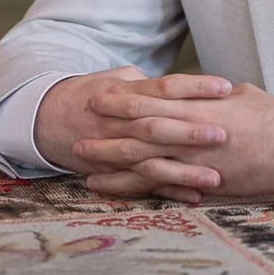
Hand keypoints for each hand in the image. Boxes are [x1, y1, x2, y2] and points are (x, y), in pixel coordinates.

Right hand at [35, 68, 233, 200]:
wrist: (48, 118)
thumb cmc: (94, 93)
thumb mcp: (117, 78)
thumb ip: (148, 82)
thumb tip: (185, 84)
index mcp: (124, 93)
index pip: (164, 87)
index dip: (194, 87)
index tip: (225, 87)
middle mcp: (119, 122)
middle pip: (157, 126)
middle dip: (190, 132)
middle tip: (223, 134)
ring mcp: (114, 150)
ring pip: (151, 161)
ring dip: (183, 171)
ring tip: (216, 177)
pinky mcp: (113, 172)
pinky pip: (142, 184)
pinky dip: (168, 191)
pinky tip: (195, 196)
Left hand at [76, 83, 273, 200]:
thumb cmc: (272, 118)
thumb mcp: (239, 95)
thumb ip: (208, 96)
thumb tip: (188, 92)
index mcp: (201, 109)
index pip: (153, 101)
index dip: (123, 99)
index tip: (99, 94)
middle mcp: (193, 136)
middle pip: (140, 133)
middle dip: (108, 130)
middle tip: (79, 127)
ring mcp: (196, 163)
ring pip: (144, 162)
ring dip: (111, 161)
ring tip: (82, 160)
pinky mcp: (203, 185)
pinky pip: (160, 188)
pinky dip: (133, 187)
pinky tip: (111, 187)